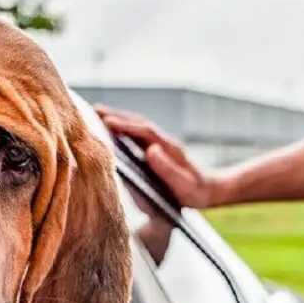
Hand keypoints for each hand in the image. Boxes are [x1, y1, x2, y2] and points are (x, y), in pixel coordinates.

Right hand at [95, 104, 222, 208]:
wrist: (209, 191)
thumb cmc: (196, 192)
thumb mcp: (184, 184)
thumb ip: (168, 169)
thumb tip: (151, 151)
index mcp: (169, 148)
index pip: (145, 131)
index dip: (126, 126)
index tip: (107, 121)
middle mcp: (164, 142)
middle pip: (138, 123)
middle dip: (117, 116)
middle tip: (94, 110)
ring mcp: (161, 144)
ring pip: (137, 126)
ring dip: (119, 119)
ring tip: (97, 115)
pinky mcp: (157, 150)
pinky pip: (137, 135)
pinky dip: (124, 128)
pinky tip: (112, 130)